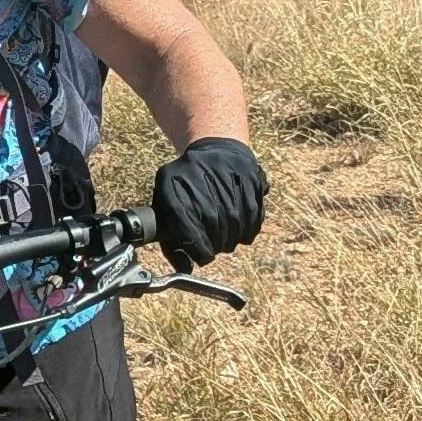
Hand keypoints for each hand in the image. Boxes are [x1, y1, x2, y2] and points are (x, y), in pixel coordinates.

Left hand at [152, 137, 266, 271]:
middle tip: (216, 251)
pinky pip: (254, 208)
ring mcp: (224, 170)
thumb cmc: (185, 190)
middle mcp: (196, 172)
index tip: (204, 258)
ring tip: (228, 244)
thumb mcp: (168, 208)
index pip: (184, 220)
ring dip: (233, 238)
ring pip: (235, 216)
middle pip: (212, 219)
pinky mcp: (248, 172)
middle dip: (216, 243)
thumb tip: (184, 269)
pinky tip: (244, 235)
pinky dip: (251, 227)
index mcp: (170, 181)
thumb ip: (170, 240)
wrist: (213, 151)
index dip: (197, 245)